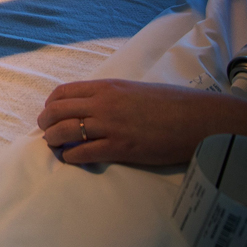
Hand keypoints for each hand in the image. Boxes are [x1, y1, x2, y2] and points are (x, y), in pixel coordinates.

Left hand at [38, 79, 246, 166]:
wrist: (200, 118)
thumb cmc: (173, 103)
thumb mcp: (135, 90)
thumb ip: (112, 96)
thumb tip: (95, 105)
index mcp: (107, 87)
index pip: (64, 92)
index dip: (51, 104)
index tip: (51, 112)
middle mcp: (103, 104)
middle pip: (57, 111)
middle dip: (46, 122)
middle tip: (46, 130)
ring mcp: (111, 126)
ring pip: (65, 131)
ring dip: (53, 140)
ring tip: (53, 145)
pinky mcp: (121, 148)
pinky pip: (84, 153)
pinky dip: (72, 156)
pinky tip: (71, 159)